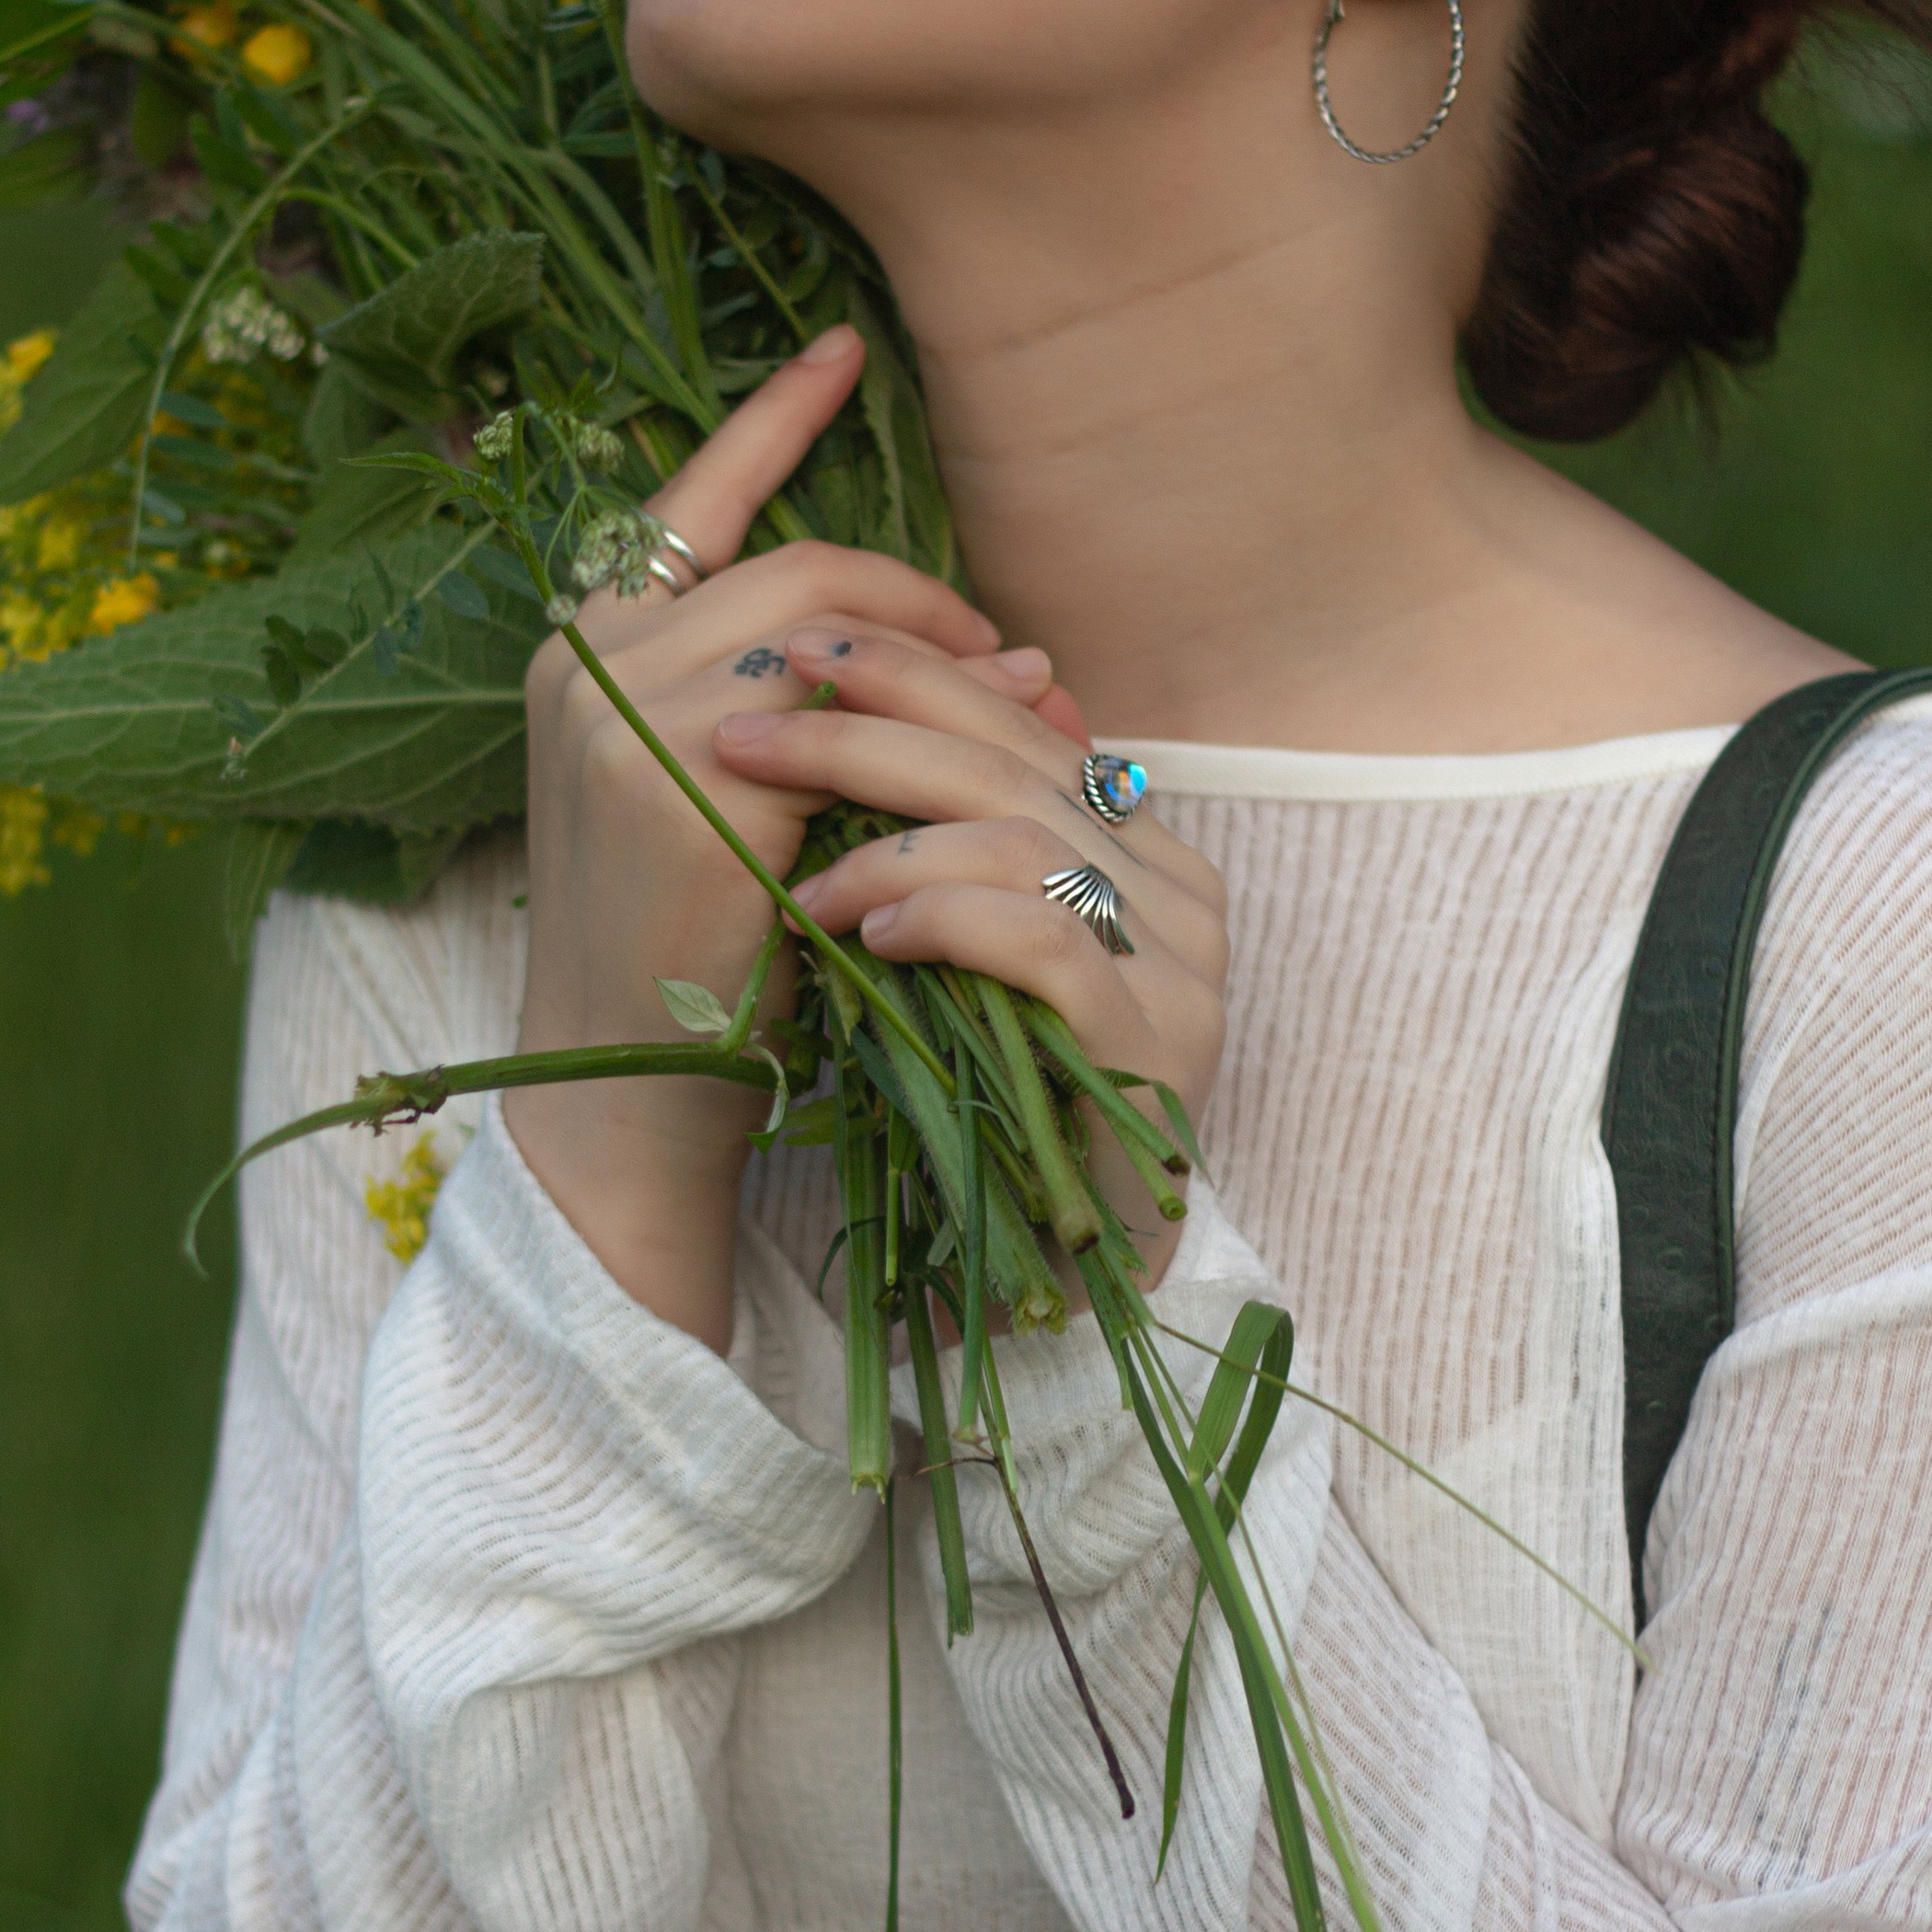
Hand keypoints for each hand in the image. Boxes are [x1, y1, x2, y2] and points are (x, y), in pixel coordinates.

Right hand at [506, 328, 1043, 1342]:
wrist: (627, 1092)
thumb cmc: (692, 960)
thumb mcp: (740, 805)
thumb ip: (820, 711)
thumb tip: (1007, 653)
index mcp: (582, 650)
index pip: (686, 500)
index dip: (771, 419)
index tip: (846, 348)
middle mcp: (584, 660)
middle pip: (796, 565)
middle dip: (925, 599)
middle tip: (1020, 660)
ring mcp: (625, 713)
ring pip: (823, 622)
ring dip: (944, 659)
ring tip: (1029, 709)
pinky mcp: (686, 777)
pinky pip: (839, 712)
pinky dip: (929, 729)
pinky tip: (992, 766)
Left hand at [719, 627, 1229, 1290]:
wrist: (1068, 1278)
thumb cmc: (999, 1110)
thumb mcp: (963, 960)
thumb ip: (945, 852)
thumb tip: (850, 720)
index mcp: (1142, 853)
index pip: (1019, 725)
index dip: (909, 675)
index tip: (796, 652)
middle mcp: (1177, 894)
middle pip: (1010, 764)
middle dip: (867, 731)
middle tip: (752, 728)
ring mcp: (1179, 968)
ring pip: (1021, 841)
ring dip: (887, 847)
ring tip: (801, 885)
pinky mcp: (1154, 1042)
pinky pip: (1043, 939)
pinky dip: (946, 921)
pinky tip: (871, 938)